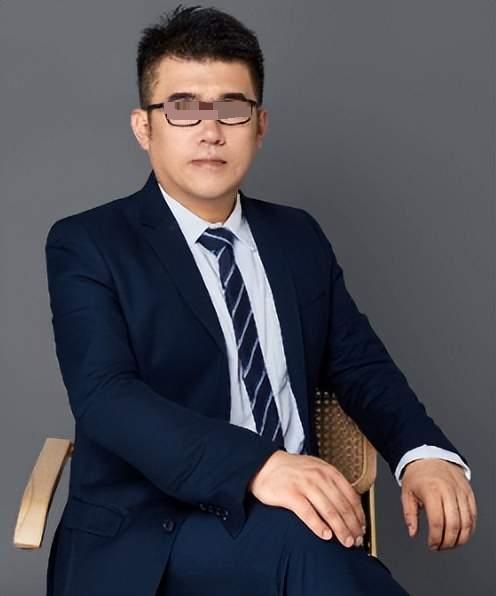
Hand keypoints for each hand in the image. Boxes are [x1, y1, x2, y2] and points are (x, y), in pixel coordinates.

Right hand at [247, 450, 365, 547]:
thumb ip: (332, 482)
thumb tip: (350, 505)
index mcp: (327, 471)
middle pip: (341, 505)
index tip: (361, 528)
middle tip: (356, 540)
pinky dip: (318, 526)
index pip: (350, 495)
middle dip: (352, 526)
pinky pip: (308, 513)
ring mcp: (304, 485)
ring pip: (329, 511)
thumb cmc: (292, 471)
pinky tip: (325, 535)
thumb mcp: (316, 468)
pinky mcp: (290, 494)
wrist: (264, 465)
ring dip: (340, 529)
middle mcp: (318, 476)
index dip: (358, 514)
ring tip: (345, 542)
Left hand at [401, 459, 476, 550]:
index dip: (436, 538)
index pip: (437, 522)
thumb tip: (413, 532)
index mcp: (431, 490)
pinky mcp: (468, 492)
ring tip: (451, 543)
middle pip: (454, 524)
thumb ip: (409, 515)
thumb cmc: (417, 475)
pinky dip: (470, 528)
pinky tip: (461, 534)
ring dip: (460, 538)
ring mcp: (460, 491)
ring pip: (467, 522)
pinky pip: (473, 514)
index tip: (432, 545)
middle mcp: (447, 490)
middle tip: (441, 547)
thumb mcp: (406, 493)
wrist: (429, 456)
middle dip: (448, 542)